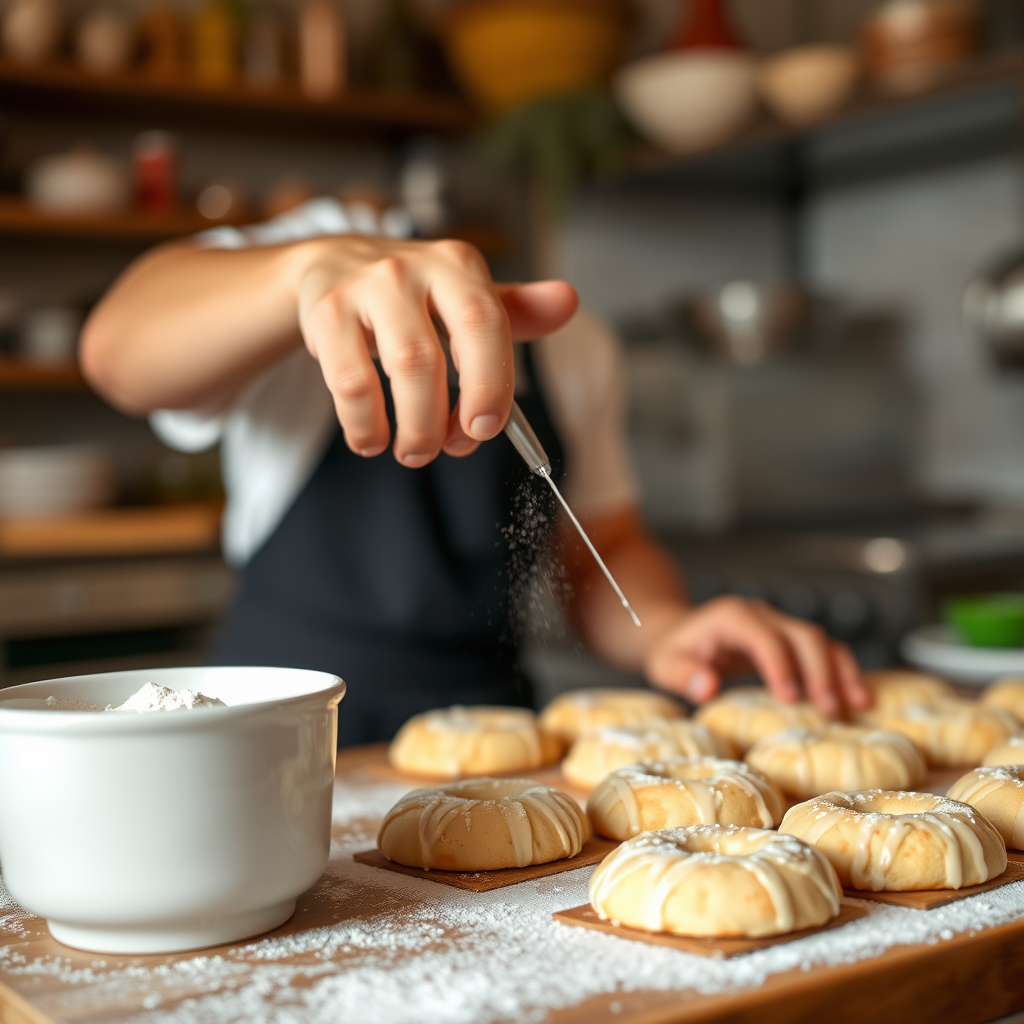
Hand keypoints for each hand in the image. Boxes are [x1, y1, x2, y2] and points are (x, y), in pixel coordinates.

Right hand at [296, 237, 577, 466]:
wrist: (331, 267)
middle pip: (431, 358)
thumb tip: (566, 302)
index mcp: (457, 267)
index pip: (485, 324)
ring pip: (395, 372)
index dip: (489, 384)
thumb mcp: (464, 296)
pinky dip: (364, 427)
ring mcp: (363, 289)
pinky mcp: (325, 314)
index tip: (486, 429)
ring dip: (410, 429)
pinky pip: (349, 385)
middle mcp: (409, 269)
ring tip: (414, 451)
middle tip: (449, 449)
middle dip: (441, 419)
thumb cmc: (413, 296)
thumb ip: (515, 311)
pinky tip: (372, 439)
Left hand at [642, 596, 870, 716]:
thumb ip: (685, 675)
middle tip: (829, 709)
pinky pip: (824, 651)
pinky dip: (842, 671)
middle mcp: (761, 615)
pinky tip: (856, 698)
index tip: (790, 699)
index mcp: (732, 616)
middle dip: (820, 671)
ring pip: (821, 641)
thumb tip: (707, 688)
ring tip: (856, 705)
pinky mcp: (790, 640)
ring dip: (840, 671)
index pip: (764, 637)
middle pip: (803, 635)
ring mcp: (779, 624)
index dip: (780, 666)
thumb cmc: (673, 652)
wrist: (679, 634)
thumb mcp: (666, 665)